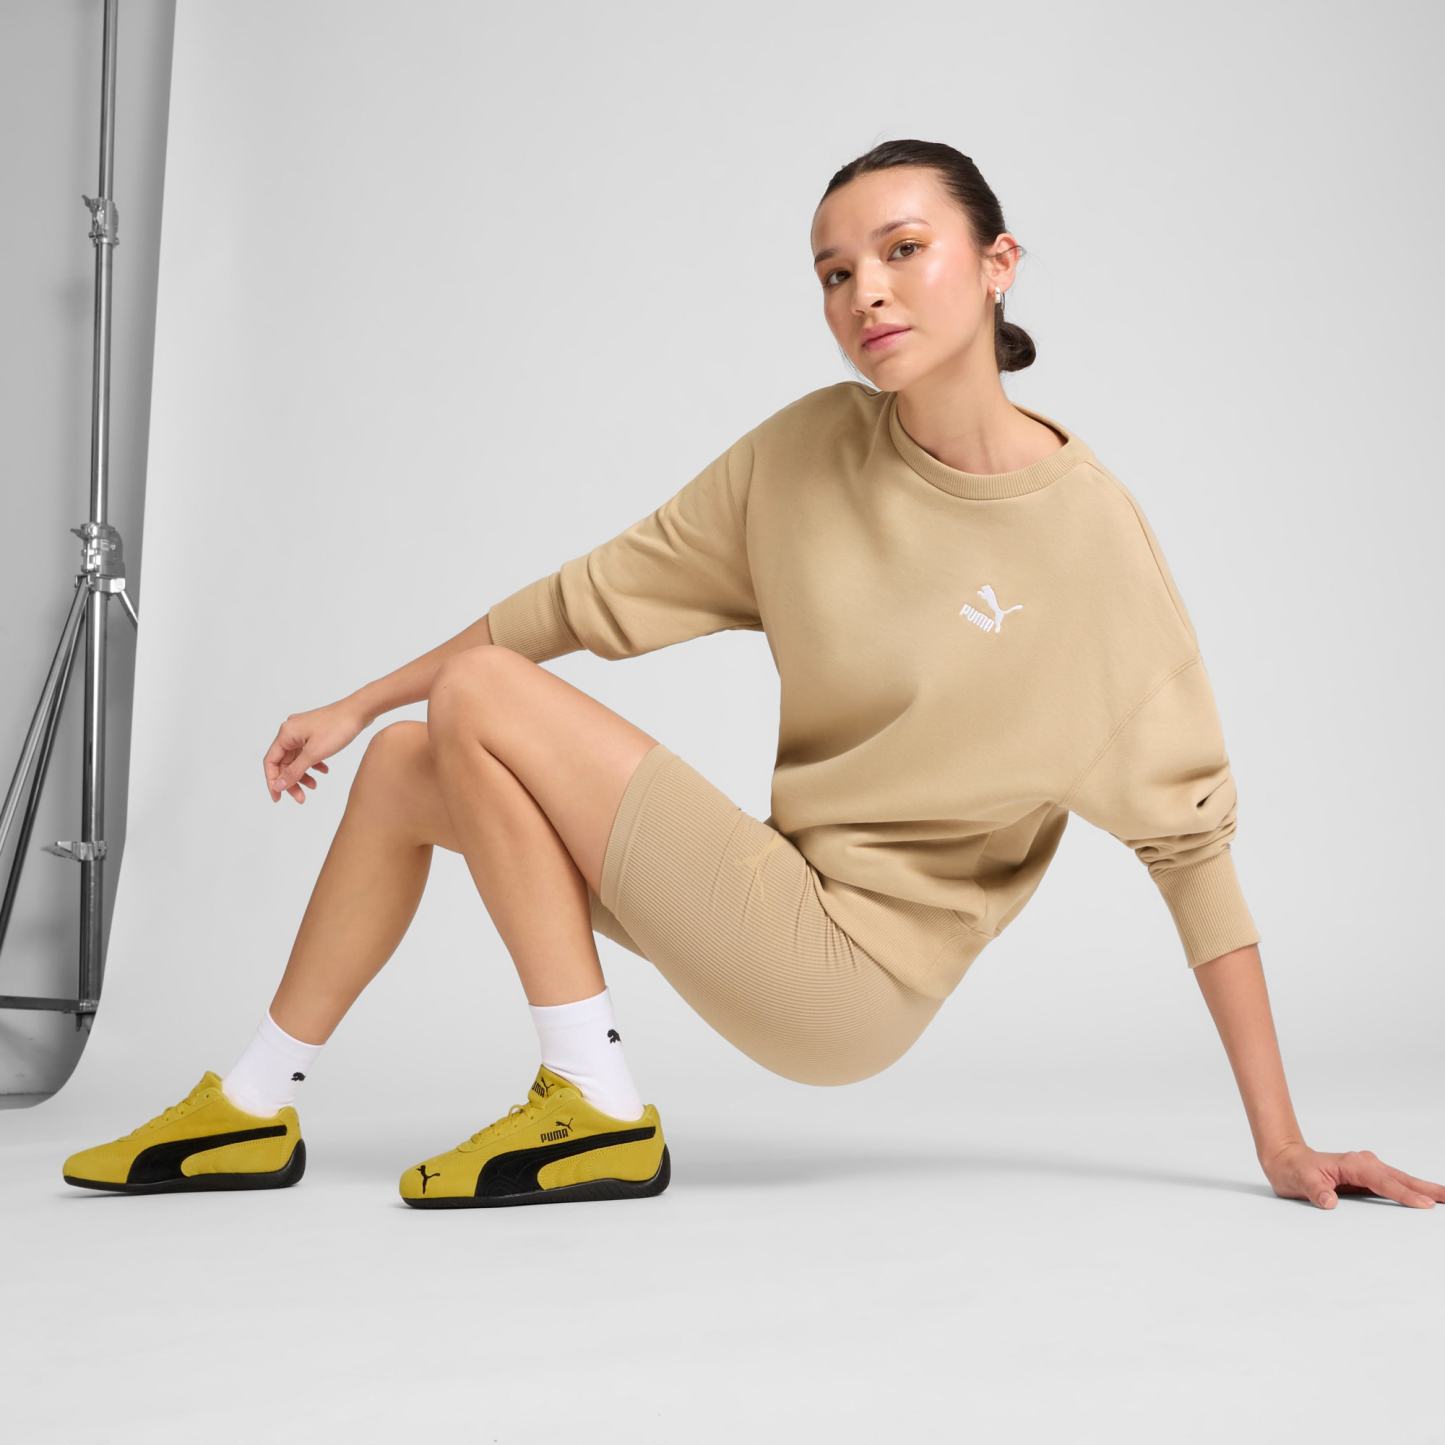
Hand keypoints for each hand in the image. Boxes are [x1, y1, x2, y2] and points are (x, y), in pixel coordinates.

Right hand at [262, 699, 367, 802]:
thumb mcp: (314, 754)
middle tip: (301, 798)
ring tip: (315, 786)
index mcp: (286, 734)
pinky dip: (313, 764)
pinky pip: (308, 752)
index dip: (272, 781)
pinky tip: (324, 771)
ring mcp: (303, 731)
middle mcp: (291, 731)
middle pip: (284, 762)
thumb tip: (278, 785)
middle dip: (292, 781)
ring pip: (297, 759)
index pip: (270, 762)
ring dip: (303, 774)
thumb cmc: (338, 728)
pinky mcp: (315, 732)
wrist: (359, 711)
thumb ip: (294, 771)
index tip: (278, 798)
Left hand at [1260, 1141, 1443, 1209]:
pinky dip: (1412, 1191)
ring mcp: (1368, 1170)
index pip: (1383, 1182)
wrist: (1285, 1159)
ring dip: (1424, 1190)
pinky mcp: (1368, 1177)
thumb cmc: (1293, 1170)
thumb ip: (1315, 1190)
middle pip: (1401, 1179)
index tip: (1425, 1205)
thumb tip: (1329, 1201)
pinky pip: (1394, 1185)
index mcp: (1353, 1165)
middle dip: (1427, 1190)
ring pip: (1402, 1180)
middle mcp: (1364, 1164)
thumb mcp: (1299, 1180)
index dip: (1404, 1195)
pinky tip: (1425, 1199)